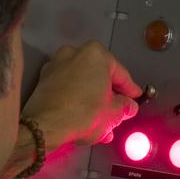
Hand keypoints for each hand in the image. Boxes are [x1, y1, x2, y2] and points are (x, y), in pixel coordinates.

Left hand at [22, 41, 142, 147]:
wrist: (45, 126)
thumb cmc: (85, 113)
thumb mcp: (114, 113)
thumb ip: (126, 106)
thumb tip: (129, 106)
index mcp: (95, 54)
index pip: (120, 74)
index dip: (131, 90)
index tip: (136, 99)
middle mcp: (74, 52)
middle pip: (99, 77)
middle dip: (109, 96)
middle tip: (119, 112)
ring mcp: (56, 65)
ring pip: (83, 84)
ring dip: (94, 101)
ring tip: (103, 123)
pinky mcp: (43, 80)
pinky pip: (68, 89)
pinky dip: (78, 101)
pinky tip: (85, 119)